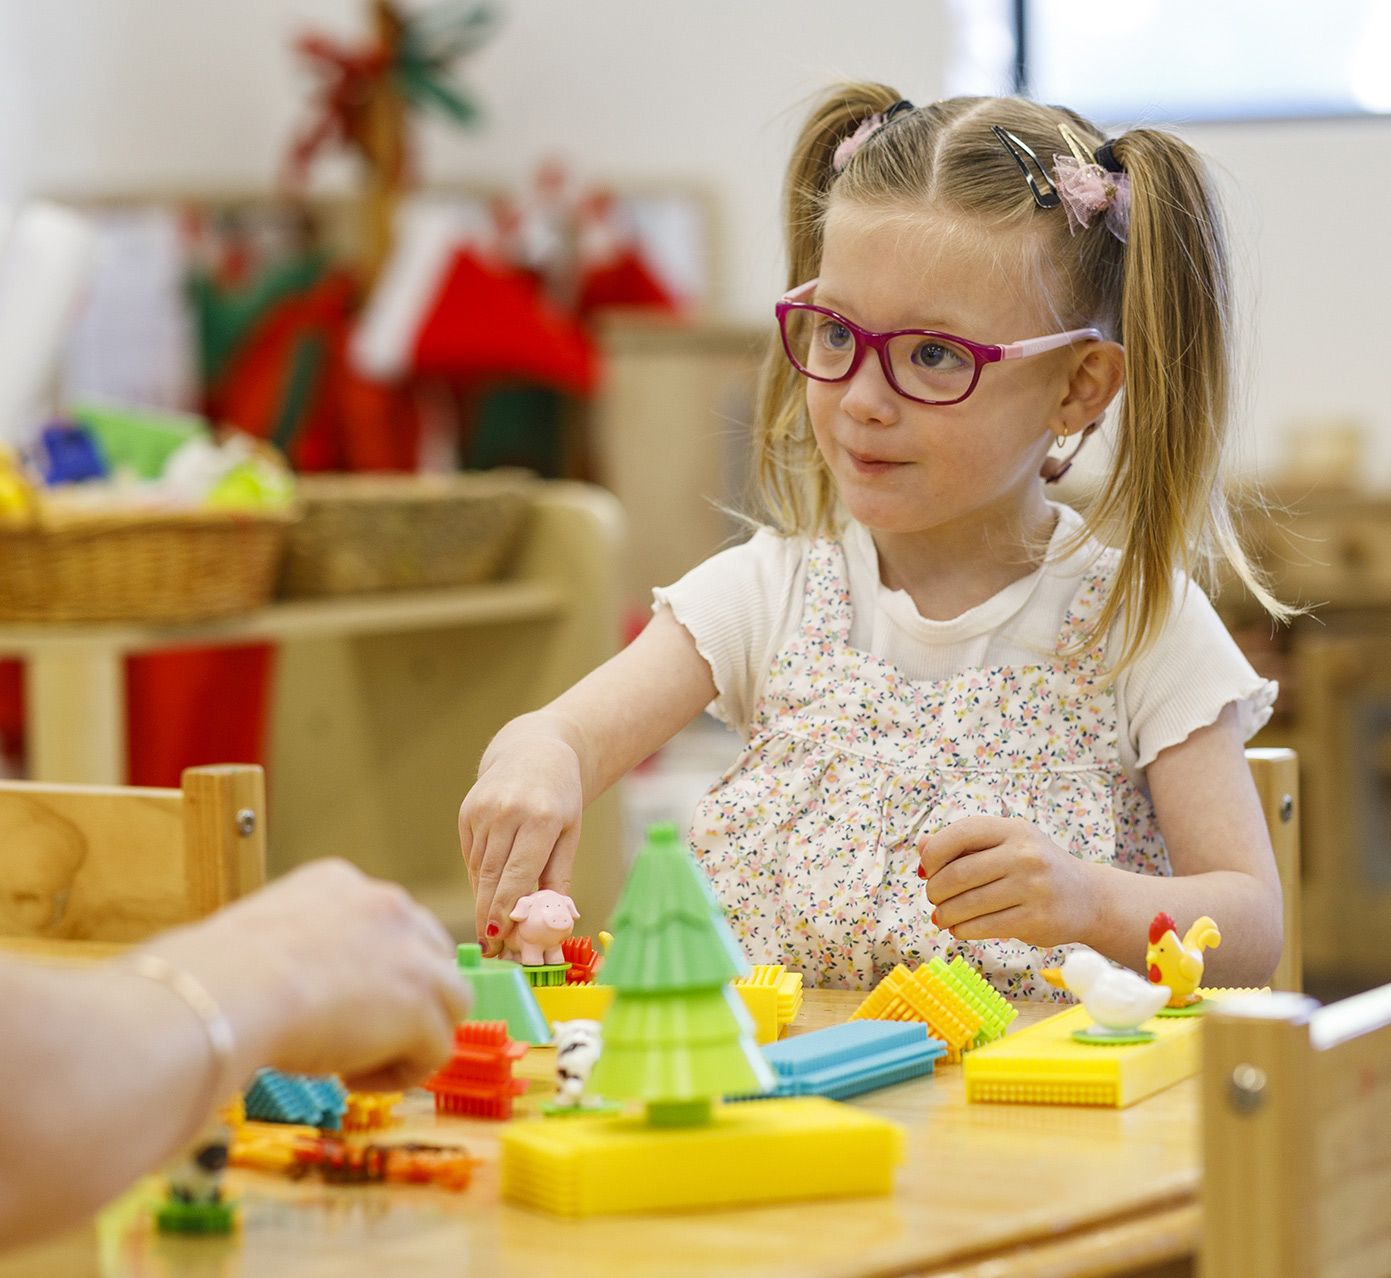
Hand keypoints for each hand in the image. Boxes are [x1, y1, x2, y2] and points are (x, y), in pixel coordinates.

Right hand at [141, 859, 471, 1090]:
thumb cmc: (219, 973)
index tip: (335, 1003)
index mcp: (340, 883)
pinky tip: (352, 1079)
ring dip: (412, 1036)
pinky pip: (436, 1049)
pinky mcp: (423, 1005)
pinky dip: (400, 1073)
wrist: (233, 987)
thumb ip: (291, 949)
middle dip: (407, 996)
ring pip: (449, 1000)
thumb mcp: (259, 937)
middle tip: (359, 1034)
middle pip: (430, 954)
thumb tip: (280, 981)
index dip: (371, 970)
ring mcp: (414, 954)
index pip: (385, 923)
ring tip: (358, 1064)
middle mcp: (387, 905)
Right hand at [459, 735, 583, 953]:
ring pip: (479, 869)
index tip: (501, 939)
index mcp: (540, 818)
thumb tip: (555, 920)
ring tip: (490, 929)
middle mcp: (508, 812)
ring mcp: (483, 811)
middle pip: (493, 876)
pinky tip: (487, 893)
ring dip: (483, 900)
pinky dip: (480, 877)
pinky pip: (472, 855)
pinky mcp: (467, 812)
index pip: (518, 874)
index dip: (506, 910)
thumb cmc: (560, 797)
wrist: (534, 751)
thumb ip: (558, 876)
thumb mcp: (569, 833)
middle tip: (491, 947)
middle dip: (490, 915)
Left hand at [916, 817, 1098, 948]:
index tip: (927, 870)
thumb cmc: (1035, 868)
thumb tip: (922, 848)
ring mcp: (1033, 888)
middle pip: (957, 874)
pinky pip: (983, 927)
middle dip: (935, 890)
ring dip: (945, 914)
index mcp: (1013, 829)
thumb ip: (964, 844)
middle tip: (934, 898)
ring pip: (966, 904)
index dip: (933, 854)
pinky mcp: (1036, 920)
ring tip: (943, 916)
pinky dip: (962, 930)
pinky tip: (959, 929)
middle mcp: (1025, 855)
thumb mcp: (1006, 844)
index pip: (959, 834)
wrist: (1088, 897)